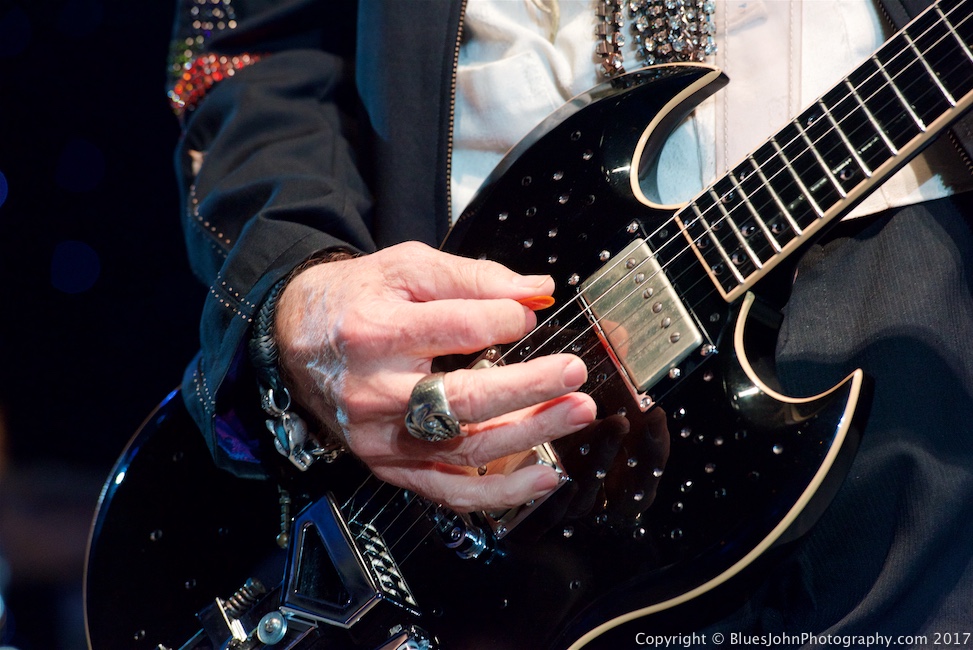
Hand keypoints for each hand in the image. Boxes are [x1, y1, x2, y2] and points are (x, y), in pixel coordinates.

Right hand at [274, 241, 596, 511]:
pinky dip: (499, 493)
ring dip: (529, 435)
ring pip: (464, 447)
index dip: (503, 319)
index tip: (527, 314)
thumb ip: (472, 277)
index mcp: (374, 332)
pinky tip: (541, 477)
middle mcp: (373, 391)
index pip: (455, 329)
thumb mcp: (405, 268)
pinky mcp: (388, 466)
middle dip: (529, 388)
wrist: (295, 339)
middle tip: (574, 372)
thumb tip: (536, 290)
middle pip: (463, 400)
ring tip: (574, 413)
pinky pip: (447, 491)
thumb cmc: (353, 301)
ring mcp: (380, 437)